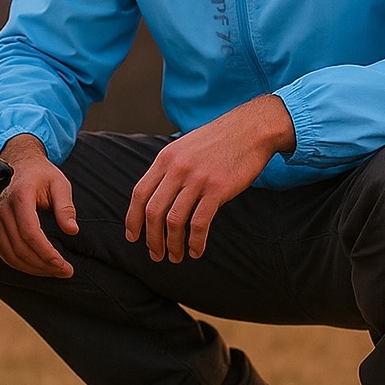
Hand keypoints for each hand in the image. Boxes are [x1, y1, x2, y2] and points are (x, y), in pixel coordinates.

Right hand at [0, 135, 77, 277]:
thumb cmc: (41, 173)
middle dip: (44, 265)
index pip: (30, 233)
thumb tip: (72, 230)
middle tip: (64, 271)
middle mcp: (2, 209)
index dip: (47, 254)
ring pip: (10, 255)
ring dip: (32, 269)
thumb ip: (65, 207)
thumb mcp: (59, 184)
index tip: (63, 264)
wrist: (19, 162)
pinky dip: (20, 264)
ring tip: (53, 271)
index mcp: (20, 196)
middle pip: (20, 248)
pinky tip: (37, 266)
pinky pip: (4, 252)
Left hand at [125, 95, 294, 262]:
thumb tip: (158, 194)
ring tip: (175, 256)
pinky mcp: (218, 189)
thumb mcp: (186, 146)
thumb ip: (170, 167)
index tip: (133, 236)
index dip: (132, 218)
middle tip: (156, 254)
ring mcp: (197, 178)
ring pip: (174, 221)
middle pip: (153, 211)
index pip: (139, 193)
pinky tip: (196, 250)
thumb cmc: (221, 139)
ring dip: (172, 244)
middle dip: (151, 238)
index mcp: (166, 158)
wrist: (252, 128)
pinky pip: (200, 223)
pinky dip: (195, 241)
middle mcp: (177, 168)